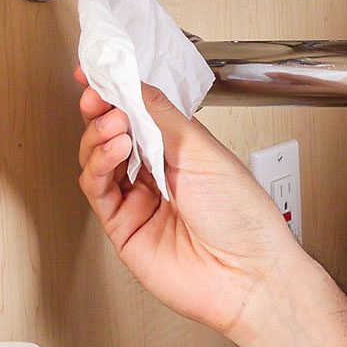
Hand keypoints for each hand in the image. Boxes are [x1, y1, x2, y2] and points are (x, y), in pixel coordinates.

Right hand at [75, 69, 303, 338]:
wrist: (248, 273)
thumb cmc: (244, 217)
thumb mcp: (204, 150)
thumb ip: (162, 116)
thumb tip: (133, 85)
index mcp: (183, 150)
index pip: (140, 112)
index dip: (118, 92)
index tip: (100, 72)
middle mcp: (159, 173)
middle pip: (113, 134)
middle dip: (103, 110)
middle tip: (98, 95)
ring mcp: (139, 200)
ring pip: (99, 159)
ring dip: (101, 135)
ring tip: (115, 123)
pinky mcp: (123, 227)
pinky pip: (98, 189)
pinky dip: (100, 164)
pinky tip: (115, 148)